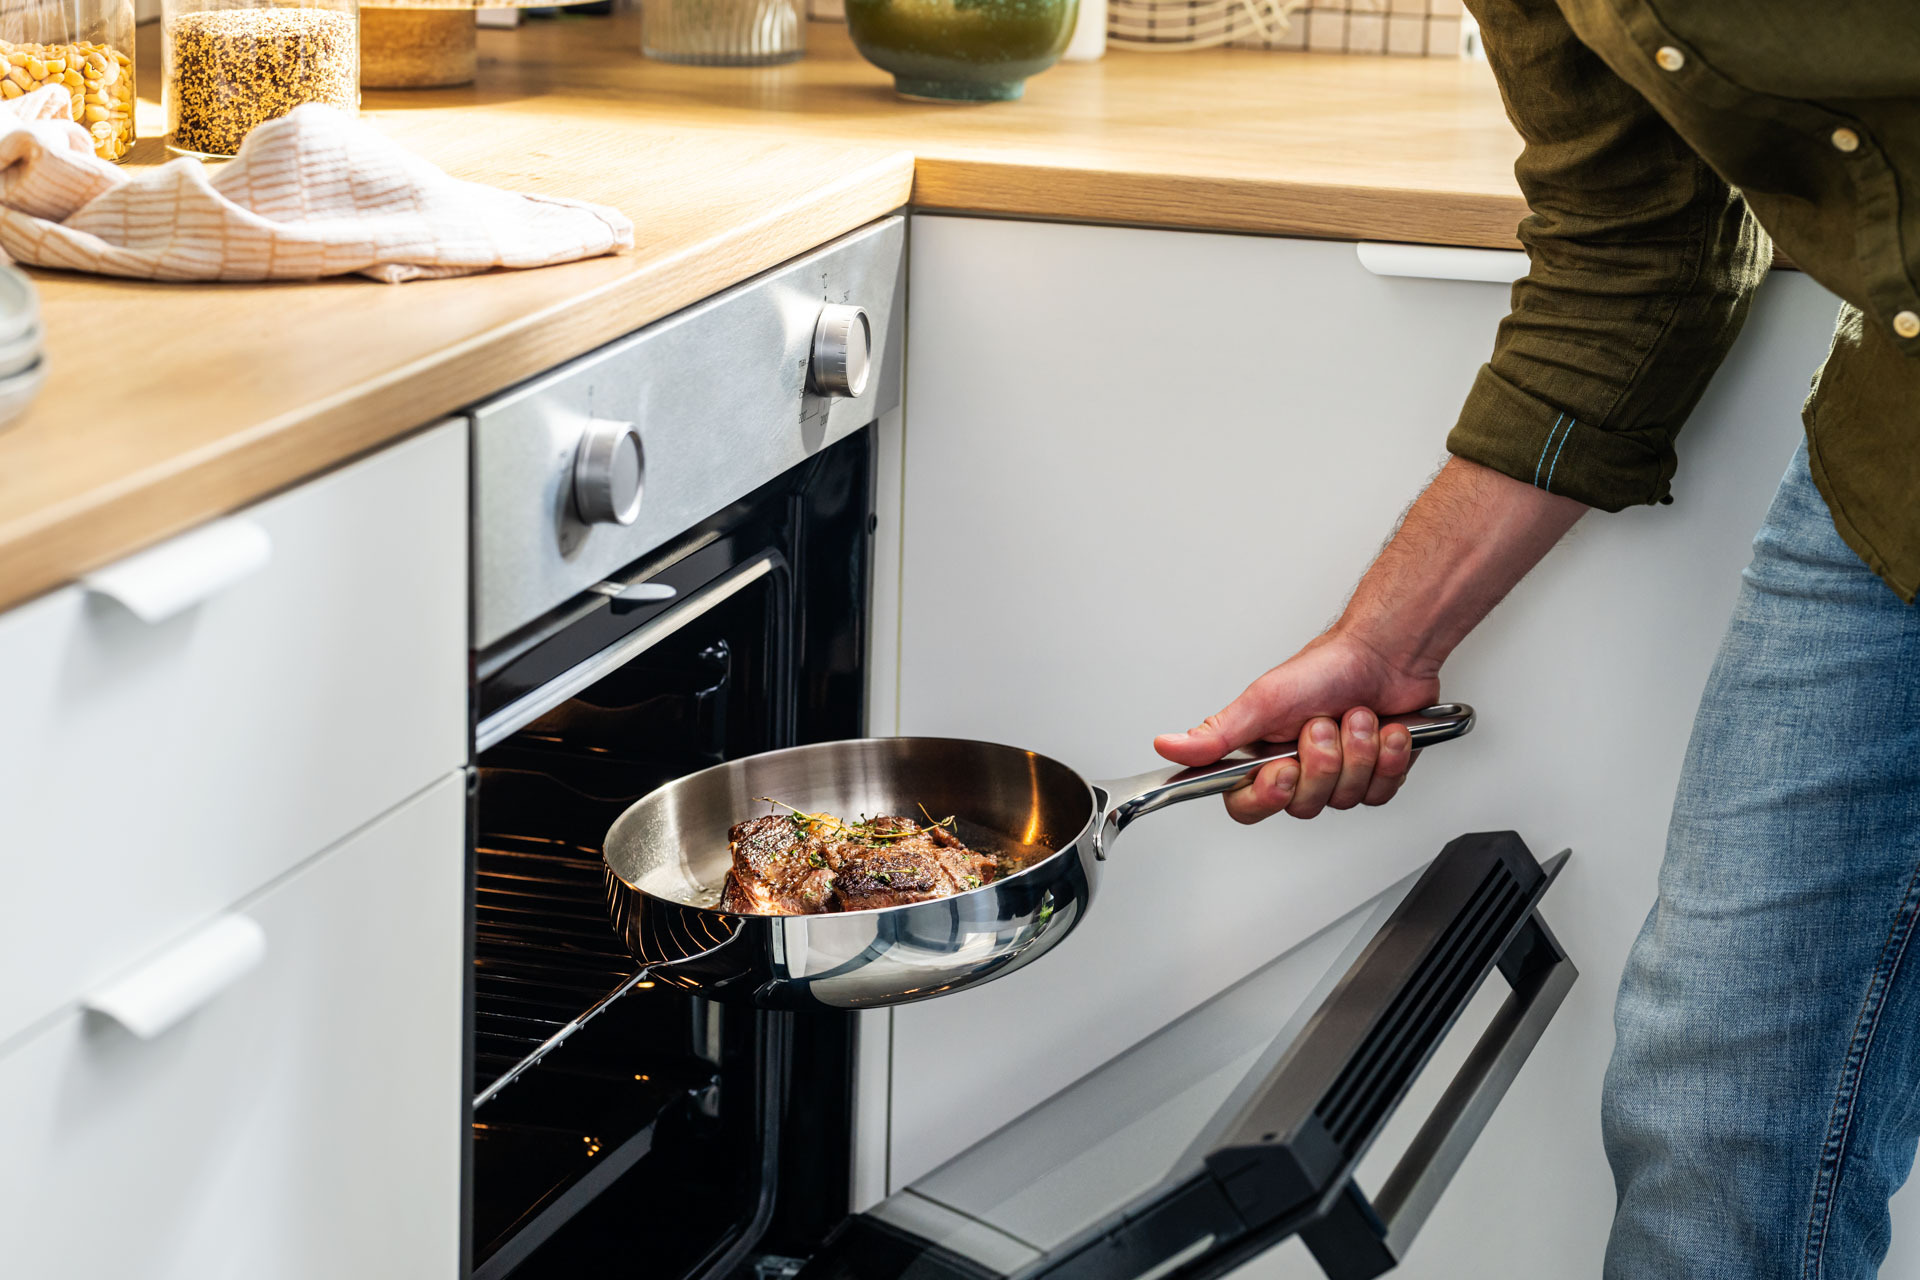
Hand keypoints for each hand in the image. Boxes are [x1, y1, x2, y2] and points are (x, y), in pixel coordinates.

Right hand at [1152, 632, 1439, 823]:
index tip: (1285, 769)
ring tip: (1358, 716)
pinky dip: (1388, 757)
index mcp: (1261, 755)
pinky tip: (1386, 730)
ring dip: (1359, 752)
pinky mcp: (1375, 776)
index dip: (1268, 796)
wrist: (1386, 654)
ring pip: (1346, 799)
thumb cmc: (1326, 668)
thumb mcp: (1262, 701)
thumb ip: (1216, 734)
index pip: (1247, 805)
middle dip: (1322, 761)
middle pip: (1303, 806)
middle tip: (1325, 724)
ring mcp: (1338, 775)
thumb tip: (1167, 745)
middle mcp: (1298, 769)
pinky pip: (1381, 791)